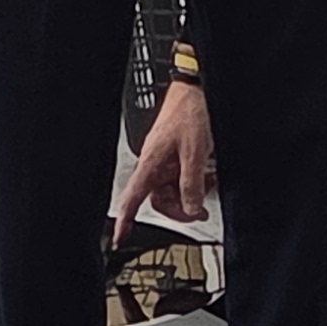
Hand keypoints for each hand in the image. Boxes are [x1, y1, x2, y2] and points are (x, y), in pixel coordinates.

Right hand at [112, 74, 213, 237]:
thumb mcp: (195, 151)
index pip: (132, 197)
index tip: (118, 237)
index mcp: (151, 162)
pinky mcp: (174, 155)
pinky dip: (194, 182)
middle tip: (198, 211)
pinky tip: (206, 176)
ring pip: (172, 190)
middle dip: (179, 208)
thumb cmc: (189, 112)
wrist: (195, 89)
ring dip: (190, 194)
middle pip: (158, 200)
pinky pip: (180, 178)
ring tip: (207, 185)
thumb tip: (191, 208)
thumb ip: (192, 183)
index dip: (124, 219)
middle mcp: (154, 163)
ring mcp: (163, 159)